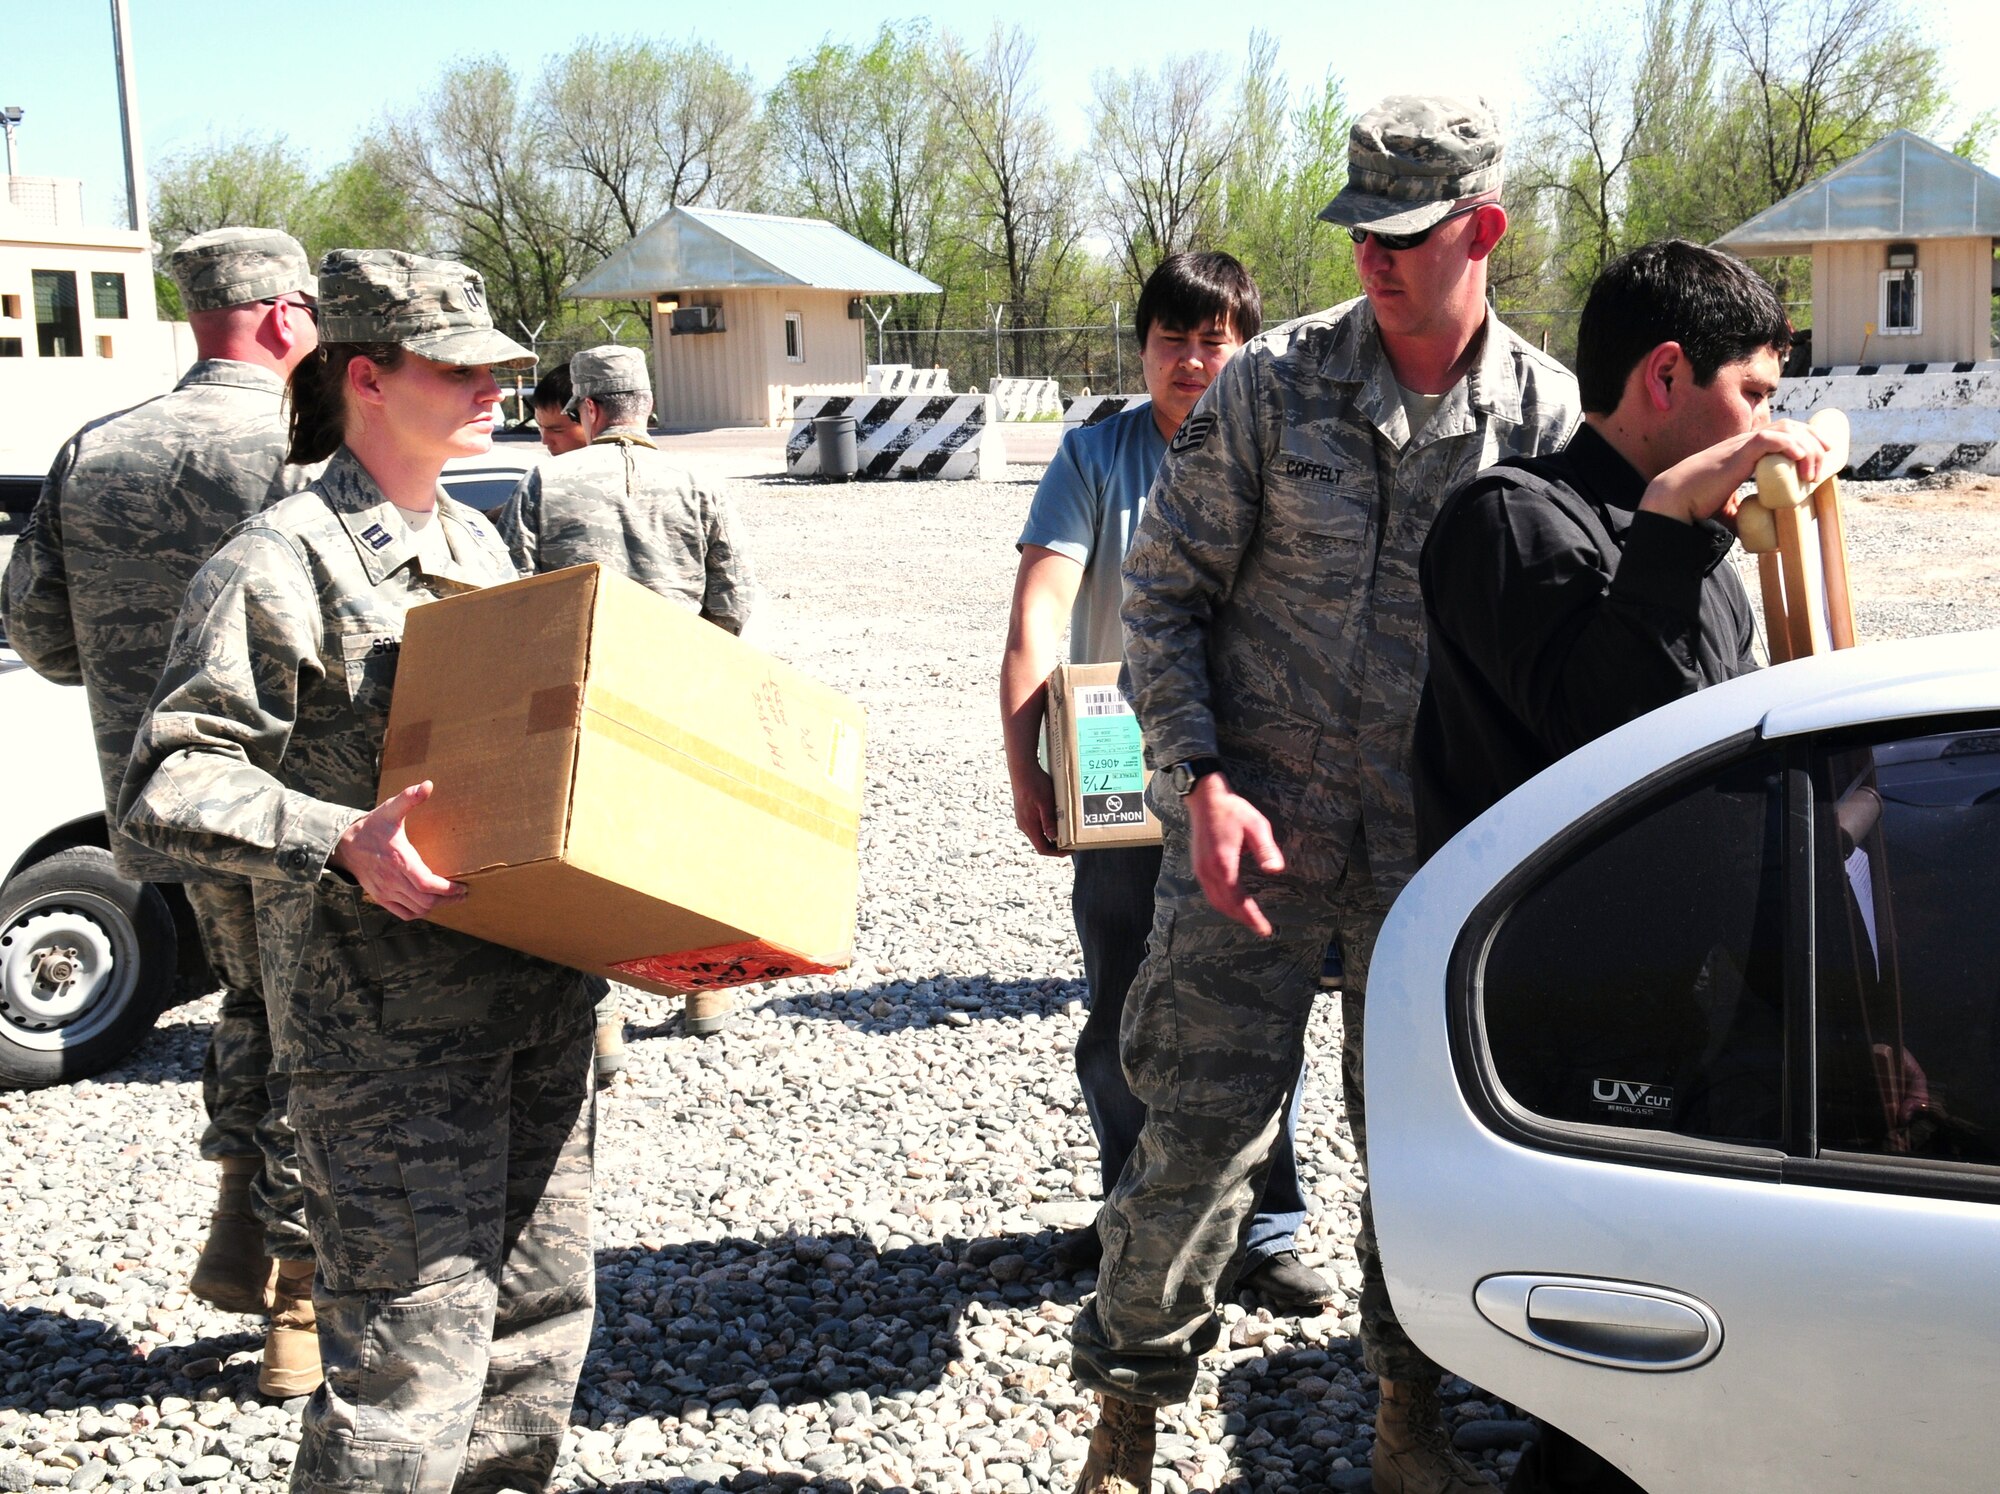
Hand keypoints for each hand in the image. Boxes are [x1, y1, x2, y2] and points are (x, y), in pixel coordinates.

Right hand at [332, 780, 465, 921]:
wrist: (345, 846)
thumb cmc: (372, 827)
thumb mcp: (390, 809)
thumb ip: (408, 798)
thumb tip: (427, 785)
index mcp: (399, 860)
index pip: (427, 884)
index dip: (448, 889)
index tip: (462, 887)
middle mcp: (392, 880)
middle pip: (426, 901)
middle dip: (448, 899)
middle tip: (462, 893)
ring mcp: (385, 891)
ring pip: (417, 909)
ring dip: (436, 906)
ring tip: (450, 898)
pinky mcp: (381, 898)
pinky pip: (403, 913)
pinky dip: (419, 912)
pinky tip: (429, 903)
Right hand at [1009, 765, 1064, 855]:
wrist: (1022, 769)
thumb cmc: (1034, 784)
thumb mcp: (1045, 802)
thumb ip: (1048, 821)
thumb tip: (1053, 837)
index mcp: (1029, 825)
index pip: (1042, 849)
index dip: (1056, 853)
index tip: (1070, 850)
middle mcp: (1024, 825)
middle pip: (1041, 843)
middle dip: (1056, 846)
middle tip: (1072, 842)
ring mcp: (1023, 819)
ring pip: (1039, 834)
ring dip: (1052, 836)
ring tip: (1066, 831)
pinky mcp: (1024, 813)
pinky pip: (1036, 826)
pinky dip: (1047, 827)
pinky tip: (1056, 820)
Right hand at [1185, 772, 1285, 935]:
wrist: (1205, 797)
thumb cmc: (1232, 810)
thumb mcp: (1256, 826)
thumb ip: (1266, 849)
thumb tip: (1276, 870)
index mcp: (1223, 864)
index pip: (1238, 900)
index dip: (1251, 917)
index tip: (1264, 929)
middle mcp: (1208, 870)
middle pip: (1224, 905)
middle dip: (1242, 919)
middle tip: (1260, 928)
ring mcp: (1200, 869)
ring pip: (1214, 900)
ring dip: (1231, 913)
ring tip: (1248, 919)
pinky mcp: (1198, 865)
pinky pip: (1209, 892)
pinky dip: (1221, 903)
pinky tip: (1232, 902)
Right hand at [1642, 420, 1832, 526]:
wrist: (1674, 499)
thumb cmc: (1695, 505)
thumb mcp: (1728, 510)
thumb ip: (1744, 517)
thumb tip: (1759, 538)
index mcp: (1744, 452)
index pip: (1782, 432)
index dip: (1805, 438)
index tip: (1822, 455)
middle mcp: (1745, 444)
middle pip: (1789, 425)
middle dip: (1814, 438)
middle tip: (1828, 458)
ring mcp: (1741, 446)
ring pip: (1784, 430)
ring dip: (1806, 446)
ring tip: (1813, 470)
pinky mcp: (1737, 453)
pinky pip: (1768, 439)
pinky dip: (1789, 445)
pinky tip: (1800, 459)